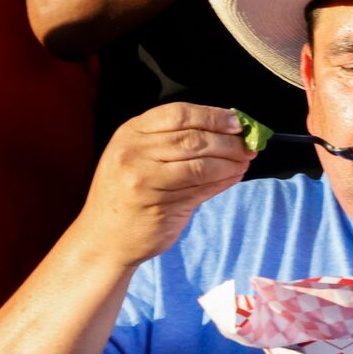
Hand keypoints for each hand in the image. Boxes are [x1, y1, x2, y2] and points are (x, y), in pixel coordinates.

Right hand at [75, 103, 253, 269]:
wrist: (103, 239)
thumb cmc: (127, 194)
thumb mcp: (138, 156)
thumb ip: (173, 140)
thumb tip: (227, 128)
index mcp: (130, 133)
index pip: (179, 114)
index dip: (213, 115)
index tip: (238, 121)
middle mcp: (134, 153)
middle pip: (193, 139)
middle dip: (228, 140)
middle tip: (249, 144)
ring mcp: (144, 180)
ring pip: (201, 164)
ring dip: (230, 162)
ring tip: (245, 161)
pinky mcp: (158, 206)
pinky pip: (200, 189)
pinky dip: (223, 181)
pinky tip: (233, 177)